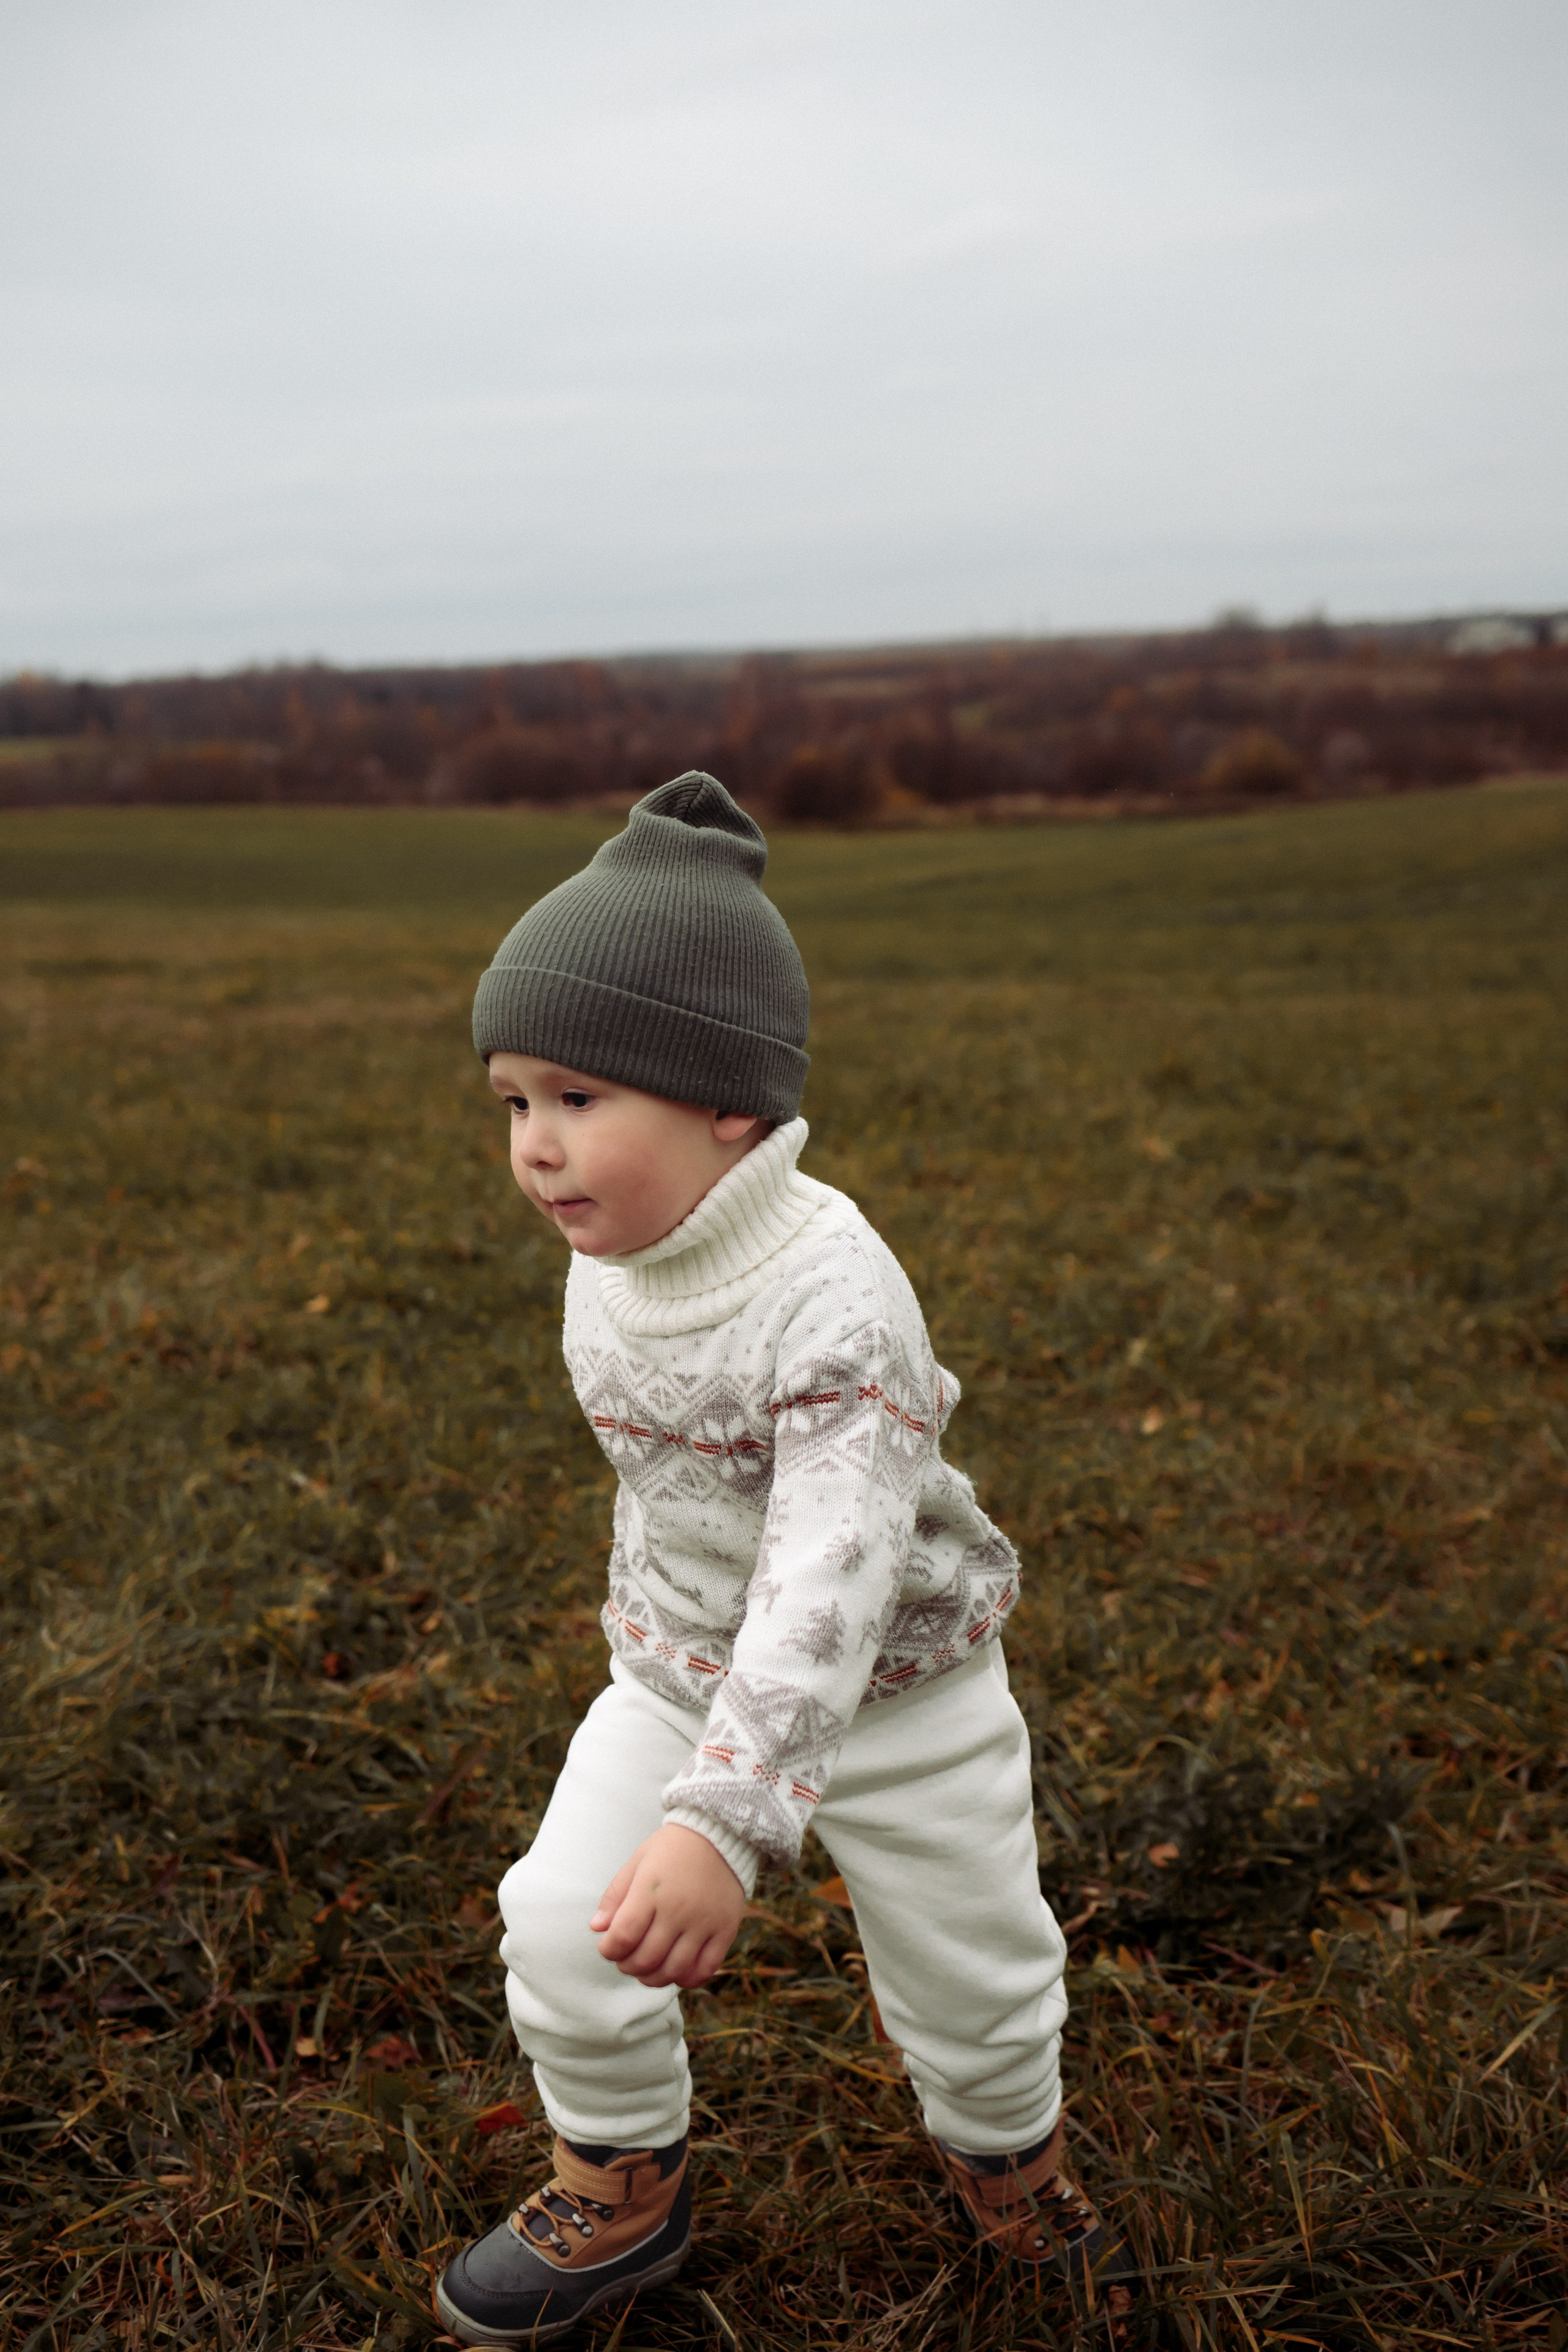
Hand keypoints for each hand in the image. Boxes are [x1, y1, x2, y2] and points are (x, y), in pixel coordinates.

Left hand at [590, 1823, 746, 1987]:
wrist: (718, 1833)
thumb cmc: (671, 1848)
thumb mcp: (637, 1862)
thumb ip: (615, 1895)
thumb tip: (596, 1928)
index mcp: (652, 1890)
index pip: (623, 1937)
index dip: (609, 1950)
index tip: (607, 1947)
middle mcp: (678, 1909)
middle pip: (646, 1958)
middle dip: (627, 1966)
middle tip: (625, 1960)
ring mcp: (704, 1922)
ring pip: (674, 1969)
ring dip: (653, 1978)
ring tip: (646, 1969)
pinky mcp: (725, 1929)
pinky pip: (705, 1969)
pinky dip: (687, 1979)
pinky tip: (675, 1971)